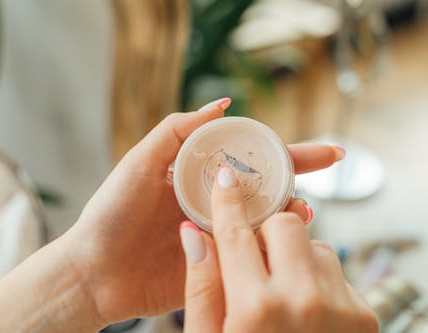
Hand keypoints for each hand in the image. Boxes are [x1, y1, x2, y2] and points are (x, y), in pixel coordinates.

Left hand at [66, 98, 345, 324]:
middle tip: (332, 161)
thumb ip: (178, 130)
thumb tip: (223, 104)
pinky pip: (252, 256)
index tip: (320, 149)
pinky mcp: (217, 268)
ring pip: (266, 221)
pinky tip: (285, 239)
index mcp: (199, 178)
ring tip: (302, 206)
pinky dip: (274, 246)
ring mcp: (218, 236)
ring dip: (292, 210)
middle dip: (301, 173)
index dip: (285, 151)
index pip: (249, 159)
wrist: (94, 271)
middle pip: (267, 187)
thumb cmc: (112, 213)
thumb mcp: (140, 162)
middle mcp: (214, 205)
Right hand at [180, 167, 378, 332]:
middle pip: (285, 224)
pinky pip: (336, 270)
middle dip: (266, 230)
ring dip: (294, 256)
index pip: (236, 234)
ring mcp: (340, 308)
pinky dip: (318, 278)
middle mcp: (303, 301)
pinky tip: (304, 308)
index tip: (225, 178)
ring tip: (281, 290)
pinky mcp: (363, 315)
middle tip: (254, 255)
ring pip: (315, 244)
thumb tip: (193, 233)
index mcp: (255, 309)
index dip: (226, 201)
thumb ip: (201, 286)